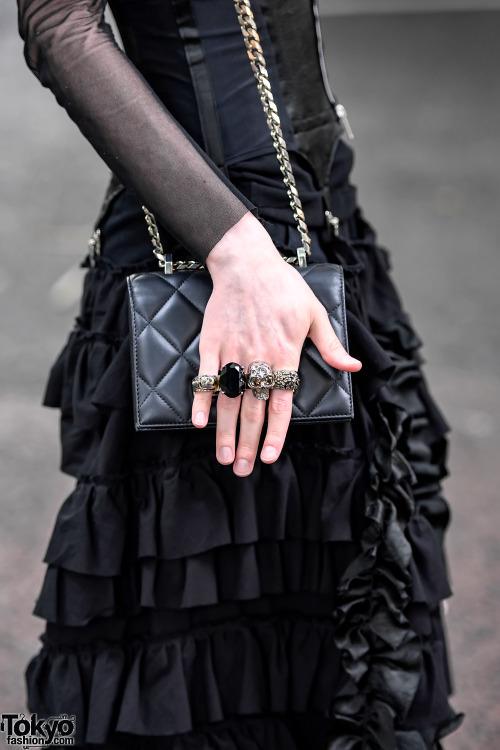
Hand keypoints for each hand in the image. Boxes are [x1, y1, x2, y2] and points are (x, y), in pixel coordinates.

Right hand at [191, 212, 361, 475]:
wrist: (247, 262)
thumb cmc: (284, 287)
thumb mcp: (316, 313)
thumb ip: (330, 346)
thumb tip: (354, 368)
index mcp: (285, 354)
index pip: (281, 403)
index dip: (276, 433)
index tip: (269, 457)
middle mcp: (258, 358)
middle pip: (252, 409)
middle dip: (246, 442)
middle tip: (241, 469)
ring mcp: (233, 351)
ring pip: (228, 399)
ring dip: (225, 430)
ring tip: (223, 456)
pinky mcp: (212, 342)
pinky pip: (206, 376)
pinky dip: (201, 399)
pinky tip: (198, 421)